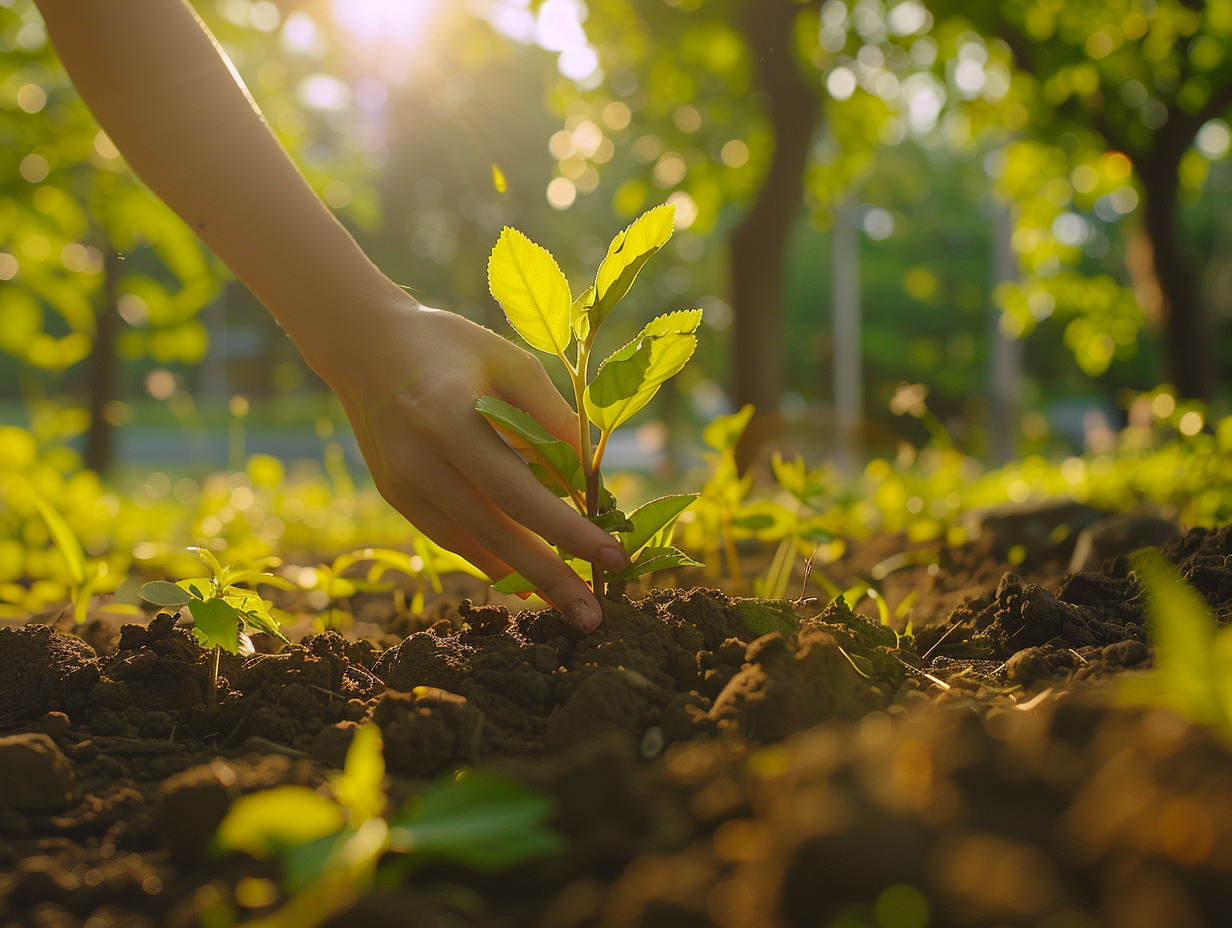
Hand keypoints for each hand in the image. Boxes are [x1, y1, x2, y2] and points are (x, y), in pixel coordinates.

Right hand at [314, 291, 628, 631]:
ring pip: (474, 546)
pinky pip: (453, 540)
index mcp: (448, 418)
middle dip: (550, 578)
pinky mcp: (396, 497)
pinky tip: (527, 583)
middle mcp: (420, 461)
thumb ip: (552, 418)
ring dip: (525, 580)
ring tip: (572, 607)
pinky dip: (491, 562)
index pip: (518, 491)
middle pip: (496, 533)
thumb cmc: (450, 346)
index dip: (567, 530)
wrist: (363, 345)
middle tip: (594, 616)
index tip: (613, 557)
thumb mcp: (509, 364)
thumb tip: (592, 478)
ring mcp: (403, 485)